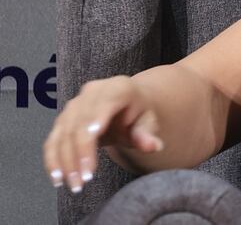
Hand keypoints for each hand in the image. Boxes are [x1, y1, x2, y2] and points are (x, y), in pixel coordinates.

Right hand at [43, 76, 163, 192]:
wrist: (128, 101)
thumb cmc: (138, 113)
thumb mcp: (148, 121)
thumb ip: (147, 134)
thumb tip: (153, 146)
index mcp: (117, 88)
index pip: (100, 111)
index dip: (90, 136)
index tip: (88, 162)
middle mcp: (92, 92)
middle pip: (78, 126)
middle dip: (77, 157)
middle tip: (82, 183)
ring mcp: (75, 104)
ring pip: (63, 134)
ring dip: (64, 162)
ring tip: (73, 185)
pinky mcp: (63, 118)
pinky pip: (53, 139)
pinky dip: (53, 159)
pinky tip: (58, 178)